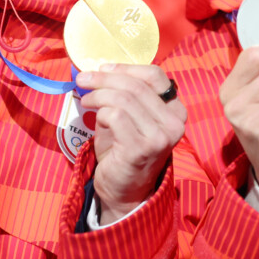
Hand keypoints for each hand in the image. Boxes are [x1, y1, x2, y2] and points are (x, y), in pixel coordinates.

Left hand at [76, 64, 185, 225]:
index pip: (155, 75)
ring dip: (98, 95)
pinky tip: (94, 117)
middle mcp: (174, 122)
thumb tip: (99, 70)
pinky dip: (100, 112)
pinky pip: (116, 116)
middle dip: (104, 78)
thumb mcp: (129, 116)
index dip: (126, 68)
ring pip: (124, 99)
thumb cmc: (124, 150)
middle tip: (82, 79)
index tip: (103, 68)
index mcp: (175, 110)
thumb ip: (124, 94)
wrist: (124, 190)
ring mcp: (160, 136)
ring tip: (86, 100)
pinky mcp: (142, 148)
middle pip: (136, 85)